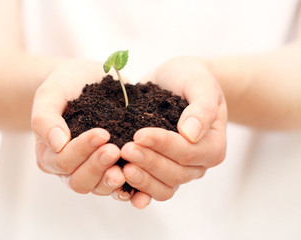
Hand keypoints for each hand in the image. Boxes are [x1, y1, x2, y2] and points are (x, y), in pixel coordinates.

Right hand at [31, 59, 124, 195]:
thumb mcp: (50, 94)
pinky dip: (129, 186)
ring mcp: (91, 169)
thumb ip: (45, 118)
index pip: (63, 161)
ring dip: (113, 179)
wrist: (86, 79)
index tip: (102, 133)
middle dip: (97, 167)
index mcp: (49, 154)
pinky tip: (141, 179)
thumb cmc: (64, 85)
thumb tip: (57, 144)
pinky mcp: (111, 167)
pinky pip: (119, 185)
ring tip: (129, 165)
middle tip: (115, 150)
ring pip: (99, 187)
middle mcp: (69, 167)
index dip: (81, 150)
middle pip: (79, 181)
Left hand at [119, 57, 227, 208]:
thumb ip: (202, 108)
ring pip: (163, 188)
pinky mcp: (160, 171)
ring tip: (120, 168)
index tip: (139, 134)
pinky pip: (150, 189)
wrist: (176, 81)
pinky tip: (118, 185)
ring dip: (141, 180)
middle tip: (125, 149)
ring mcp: (179, 171)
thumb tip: (190, 134)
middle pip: (175, 174)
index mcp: (212, 147)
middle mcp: (198, 165)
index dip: (163, 146)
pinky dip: (135, 191)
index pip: (187, 153)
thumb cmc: (191, 79)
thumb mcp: (200, 84)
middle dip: (148, 162)